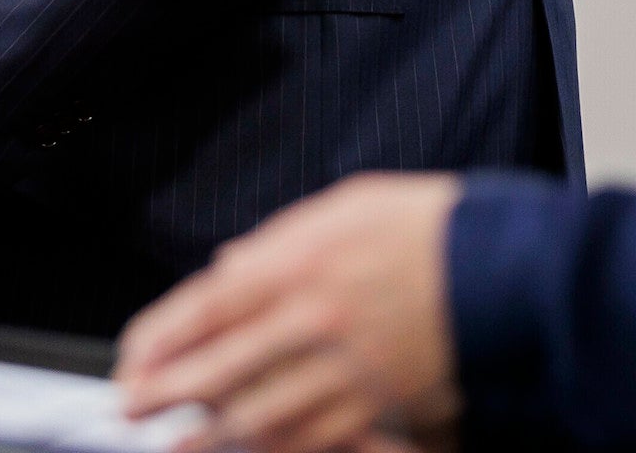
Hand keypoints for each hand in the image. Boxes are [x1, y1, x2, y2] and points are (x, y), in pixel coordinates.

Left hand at [116, 173, 462, 452]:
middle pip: (219, 371)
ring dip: (209, 434)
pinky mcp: (379, 406)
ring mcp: (346, 371)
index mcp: (299, 265)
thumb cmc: (427, 228)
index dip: (158, 339)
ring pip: (260, 417)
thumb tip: (228, 267)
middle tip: (131, 406)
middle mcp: (314, 322)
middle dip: (165, 394)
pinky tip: (251, 448)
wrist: (504, 268)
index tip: (132, 357)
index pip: (206, 309)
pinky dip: (275, 448)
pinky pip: (313, 439)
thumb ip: (278, 240)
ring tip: (176, 442)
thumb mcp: (344, 206)